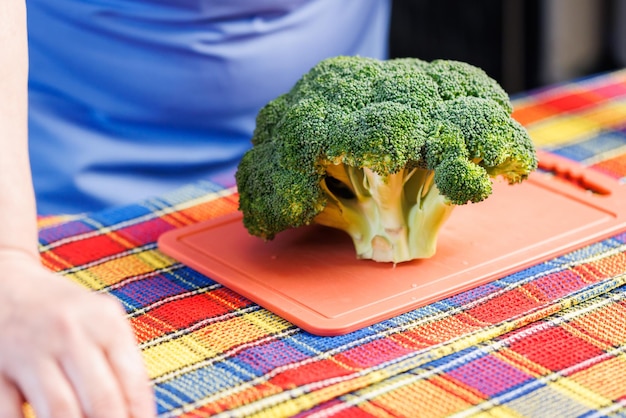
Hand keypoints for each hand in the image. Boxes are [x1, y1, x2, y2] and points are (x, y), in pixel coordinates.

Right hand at [0, 252, 155, 417]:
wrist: (6, 282)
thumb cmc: (63, 308)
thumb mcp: (101, 319)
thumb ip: (121, 358)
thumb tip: (138, 409)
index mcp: (105, 322)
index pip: (132, 380)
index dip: (140, 414)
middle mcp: (71, 333)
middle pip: (100, 400)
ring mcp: (31, 350)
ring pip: (59, 411)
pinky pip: (12, 414)